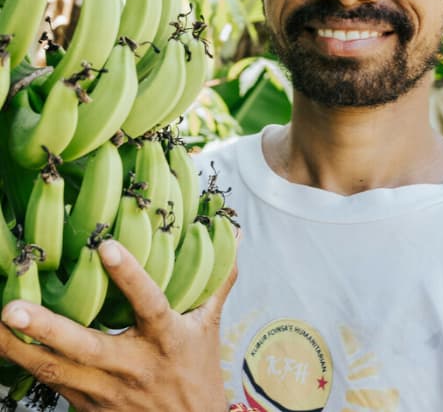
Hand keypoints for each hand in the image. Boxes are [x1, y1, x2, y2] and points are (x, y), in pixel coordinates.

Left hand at [0, 238, 238, 410]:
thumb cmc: (198, 374)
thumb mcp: (210, 326)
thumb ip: (217, 280)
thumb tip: (232, 235)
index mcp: (167, 340)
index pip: (149, 304)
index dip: (130, 277)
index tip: (106, 247)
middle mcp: (133, 366)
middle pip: (85, 348)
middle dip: (46, 328)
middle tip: (12, 307)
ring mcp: (105, 392)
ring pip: (55, 371)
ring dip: (18, 349)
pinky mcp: (87, 407)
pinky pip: (51, 384)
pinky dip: (24, 365)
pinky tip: (3, 344)